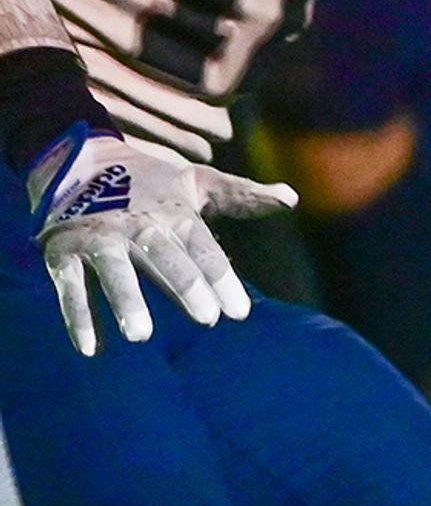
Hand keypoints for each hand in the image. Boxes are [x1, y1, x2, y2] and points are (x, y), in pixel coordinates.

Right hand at [25, 130, 293, 354]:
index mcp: (175, 215)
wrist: (78, 158)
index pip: (205, 250)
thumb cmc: (149, 182)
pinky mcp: (63, 250)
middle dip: (185, 286)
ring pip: (114, 271)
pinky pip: (69, 286)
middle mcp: (139, 226)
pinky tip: (90, 348)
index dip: (223, 279)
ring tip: (140, 335)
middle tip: (206, 318)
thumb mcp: (197, 183)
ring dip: (126, 300)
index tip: (240, 312)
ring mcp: (99, 238)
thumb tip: (291, 198)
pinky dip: (76, 316)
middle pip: (165, 258)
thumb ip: (241, 196)